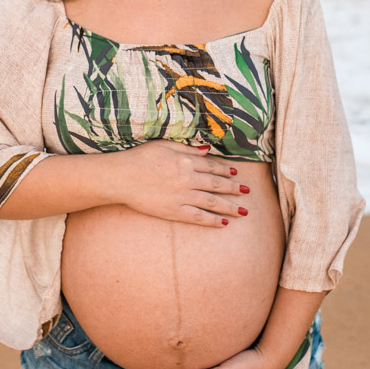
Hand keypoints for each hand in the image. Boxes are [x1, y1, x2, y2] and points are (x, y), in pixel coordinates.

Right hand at [113, 139, 248, 226]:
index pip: (212, 165)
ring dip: (230, 207)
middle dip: (233, 188)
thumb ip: (187, 148)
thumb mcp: (164, 145)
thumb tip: (206, 150)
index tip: (236, 172)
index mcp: (186, 161)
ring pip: (212, 202)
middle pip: (217, 184)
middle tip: (247, 191)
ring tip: (243, 211)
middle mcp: (189, 179)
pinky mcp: (174, 211)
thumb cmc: (140, 158)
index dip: (226, 169)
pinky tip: (223, 223)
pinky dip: (212, 220)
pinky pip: (198, 217)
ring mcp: (182, 196)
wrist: (122, 177)